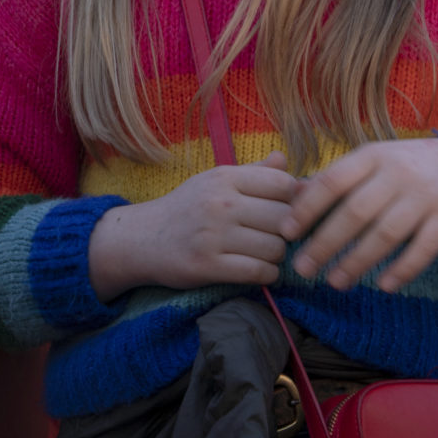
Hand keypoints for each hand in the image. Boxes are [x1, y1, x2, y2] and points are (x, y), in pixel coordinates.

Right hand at [88, 154, 295, 300]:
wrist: (143, 238)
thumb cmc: (187, 208)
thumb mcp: (215, 181)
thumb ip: (253, 173)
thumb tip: (286, 162)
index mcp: (224, 178)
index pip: (283, 184)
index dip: (293, 199)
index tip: (285, 210)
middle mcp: (220, 203)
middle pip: (284, 218)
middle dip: (287, 231)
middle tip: (275, 236)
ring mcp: (213, 235)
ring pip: (275, 248)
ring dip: (276, 256)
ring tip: (263, 253)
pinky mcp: (208, 265)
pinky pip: (258, 272)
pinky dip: (266, 275)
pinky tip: (258, 270)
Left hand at [281, 137, 437, 292]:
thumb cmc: (411, 166)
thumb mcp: (375, 159)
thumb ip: (339, 177)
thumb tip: (292, 195)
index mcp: (373, 155)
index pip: (332, 181)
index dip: (307, 208)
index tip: (286, 233)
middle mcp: (398, 173)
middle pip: (355, 212)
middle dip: (325, 243)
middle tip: (302, 268)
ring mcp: (426, 195)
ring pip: (386, 234)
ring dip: (358, 261)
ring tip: (336, 282)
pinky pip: (424, 249)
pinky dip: (403, 269)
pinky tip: (383, 286)